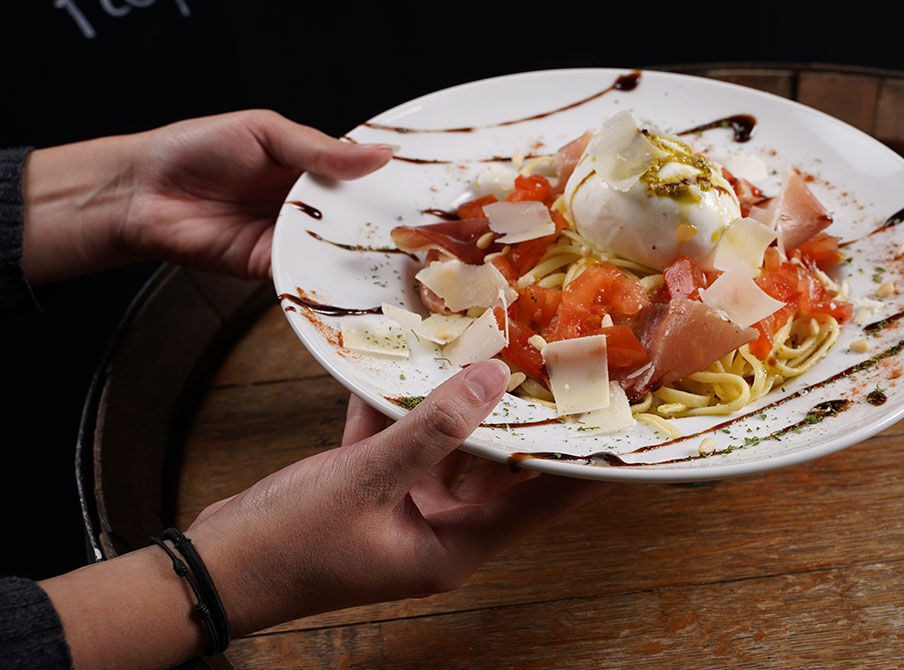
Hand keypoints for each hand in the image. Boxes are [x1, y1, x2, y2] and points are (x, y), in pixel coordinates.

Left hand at [21, 110, 393, 282]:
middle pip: (355, 219)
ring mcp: (289, 239)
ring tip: (399, 255)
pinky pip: (308, 275)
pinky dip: (328, 278)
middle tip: (419, 227)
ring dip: (360, 253)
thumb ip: (320, 150)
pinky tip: (353, 276)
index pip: (358, 178)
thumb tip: (379, 155)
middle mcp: (303, 206)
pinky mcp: (272, 267)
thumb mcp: (265, 132)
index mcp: (306, 168)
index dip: (386, 183)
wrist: (142, 192)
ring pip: (337, 250)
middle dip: (381, 223)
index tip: (420, 189)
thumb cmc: (195, 150)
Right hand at [186, 359, 608, 634]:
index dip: (579, 464)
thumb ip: (429, 430)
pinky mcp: (372, 491)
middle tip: (550, 370)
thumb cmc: (285, 545)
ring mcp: (405, 511)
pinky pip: (402, 443)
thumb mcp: (364, 480)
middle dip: (519, 422)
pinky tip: (407, 363)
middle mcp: (439, 533)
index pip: (538, 504)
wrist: (211, 569)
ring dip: (458, 408)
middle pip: (500, 473)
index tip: (613, 425)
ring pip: (450, 451)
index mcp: (452, 547)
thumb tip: (491, 381)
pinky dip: (402, 408)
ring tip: (487, 354)